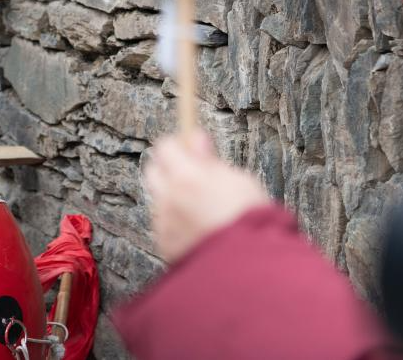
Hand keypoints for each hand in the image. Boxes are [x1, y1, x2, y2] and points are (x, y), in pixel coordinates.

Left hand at [144, 130, 270, 263]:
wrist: (249, 264)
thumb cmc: (249, 219)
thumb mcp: (237, 179)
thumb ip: (209, 160)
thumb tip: (196, 138)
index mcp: (186, 177)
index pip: (165, 147)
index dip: (178, 146)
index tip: (189, 149)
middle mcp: (169, 198)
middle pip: (153, 171)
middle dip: (168, 169)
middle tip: (190, 174)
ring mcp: (164, 223)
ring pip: (160, 200)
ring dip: (173, 198)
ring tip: (201, 208)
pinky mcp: (165, 245)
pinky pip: (164, 225)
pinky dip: (175, 223)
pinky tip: (198, 228)